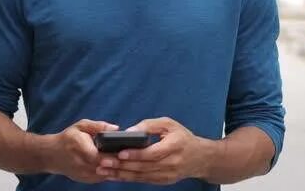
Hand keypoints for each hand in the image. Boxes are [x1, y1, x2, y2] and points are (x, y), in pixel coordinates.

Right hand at [43, 119, 118, 183]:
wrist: (52, 155)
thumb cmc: (68, 138)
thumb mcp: (81, 126)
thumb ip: (99, 126)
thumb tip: (116, 128)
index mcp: (80, 147)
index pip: (100, 156)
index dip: (113, 155)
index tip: (124, 149)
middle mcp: (81, 163)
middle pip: (104, 166)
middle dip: (118, 162)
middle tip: (128, 155)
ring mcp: (83, 174)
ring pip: (105, 174)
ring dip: (115, 168)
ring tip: (124, 160)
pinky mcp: (85, 179)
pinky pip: (101, 177)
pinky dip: (109, 172)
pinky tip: (115, 165)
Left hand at [96, 117, 212, 184]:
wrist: (200, 158)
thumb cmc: (182, 137)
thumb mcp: (169, 124)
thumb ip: (149, 125)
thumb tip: (129, 131)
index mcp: (174, 146)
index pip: (152, 153)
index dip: (136, 154)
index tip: (120, 153)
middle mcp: (171, 163)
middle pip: (144, 167)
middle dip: (121, 166)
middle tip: (104, 162)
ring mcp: (168, 175)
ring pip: (141, 176)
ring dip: (121, 174)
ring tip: (104, 170)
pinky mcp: (163, 181)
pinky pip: (143, 180)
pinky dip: (128, 178)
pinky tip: (115, 176)